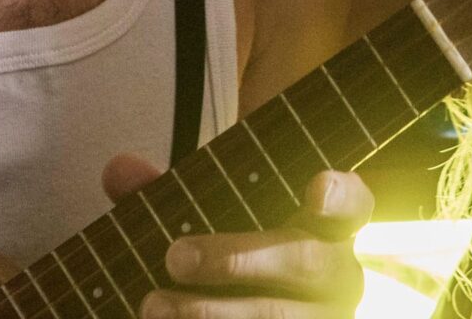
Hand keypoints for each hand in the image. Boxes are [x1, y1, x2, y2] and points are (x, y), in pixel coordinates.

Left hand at [100, 153, 371, 318]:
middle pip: (305, 262)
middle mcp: (340, 276)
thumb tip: (119, 169)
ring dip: (210, 314)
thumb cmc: (240, 251)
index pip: (352, 203)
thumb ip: (173, 190)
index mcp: (330, 227)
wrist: (257, 298)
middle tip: (175, 257)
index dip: (339, 196)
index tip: (316, 191)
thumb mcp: (218, 217)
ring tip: (154, 306)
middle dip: (237, 259)